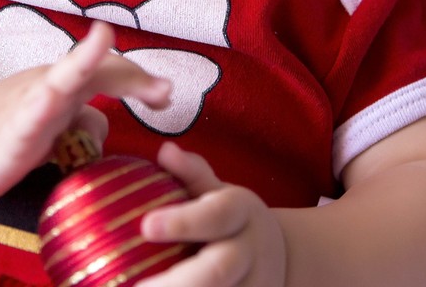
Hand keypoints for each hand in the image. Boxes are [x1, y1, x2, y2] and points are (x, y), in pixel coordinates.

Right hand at [0, 21, 170, 198]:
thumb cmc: (13, 129)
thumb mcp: (59, 125)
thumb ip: (88, 122)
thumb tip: (109, 122)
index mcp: (67, 84)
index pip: (109, 73)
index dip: (140, 80)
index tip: (168, 96)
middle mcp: (50, 86)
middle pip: (92, 70)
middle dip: (127, 74)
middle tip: (164, 90)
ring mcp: (27, 107)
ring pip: (56, 83)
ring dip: (81, 64)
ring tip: (101, 42)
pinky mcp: (6, 137)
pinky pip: (23, 122)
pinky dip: (38, 108)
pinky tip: (50, 97)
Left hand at [138, 142, 286, 286]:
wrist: (280, 257)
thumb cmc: (230, 220)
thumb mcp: (217, 191)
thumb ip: (191, 173)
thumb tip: (165, 151)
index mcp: (241, 213)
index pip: (217, 215)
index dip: (183, 222)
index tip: (146, 225)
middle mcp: (250, 253)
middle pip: (218, 271)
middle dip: (177, 282)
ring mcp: (254, 285)